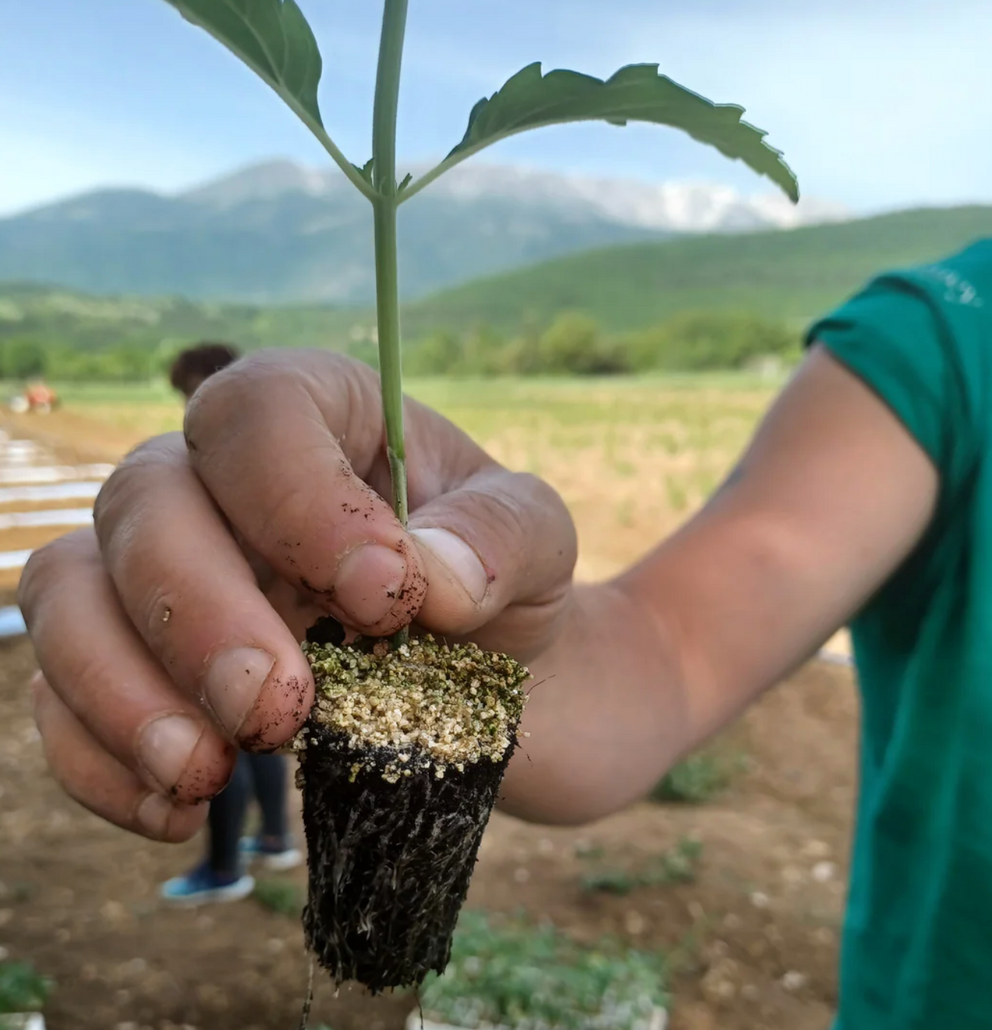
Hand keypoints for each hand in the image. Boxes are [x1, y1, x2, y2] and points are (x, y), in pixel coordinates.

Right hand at [19, 350, 575, 840]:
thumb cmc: (504, 587)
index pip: (256, 413)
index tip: (383, 598)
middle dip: (198, 614)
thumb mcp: (538, 543)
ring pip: (70, 590)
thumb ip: (500, 537)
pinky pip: (64, 696)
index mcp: (322, 417)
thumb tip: (428, 577)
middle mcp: (225, 480)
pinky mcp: (146, 666)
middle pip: (145, 499)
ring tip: (208, 771)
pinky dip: (100, 758)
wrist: (496, 681)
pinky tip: (180, 803)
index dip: (297, 499)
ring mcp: (171, 571)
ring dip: (120, 688)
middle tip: (278, 712)